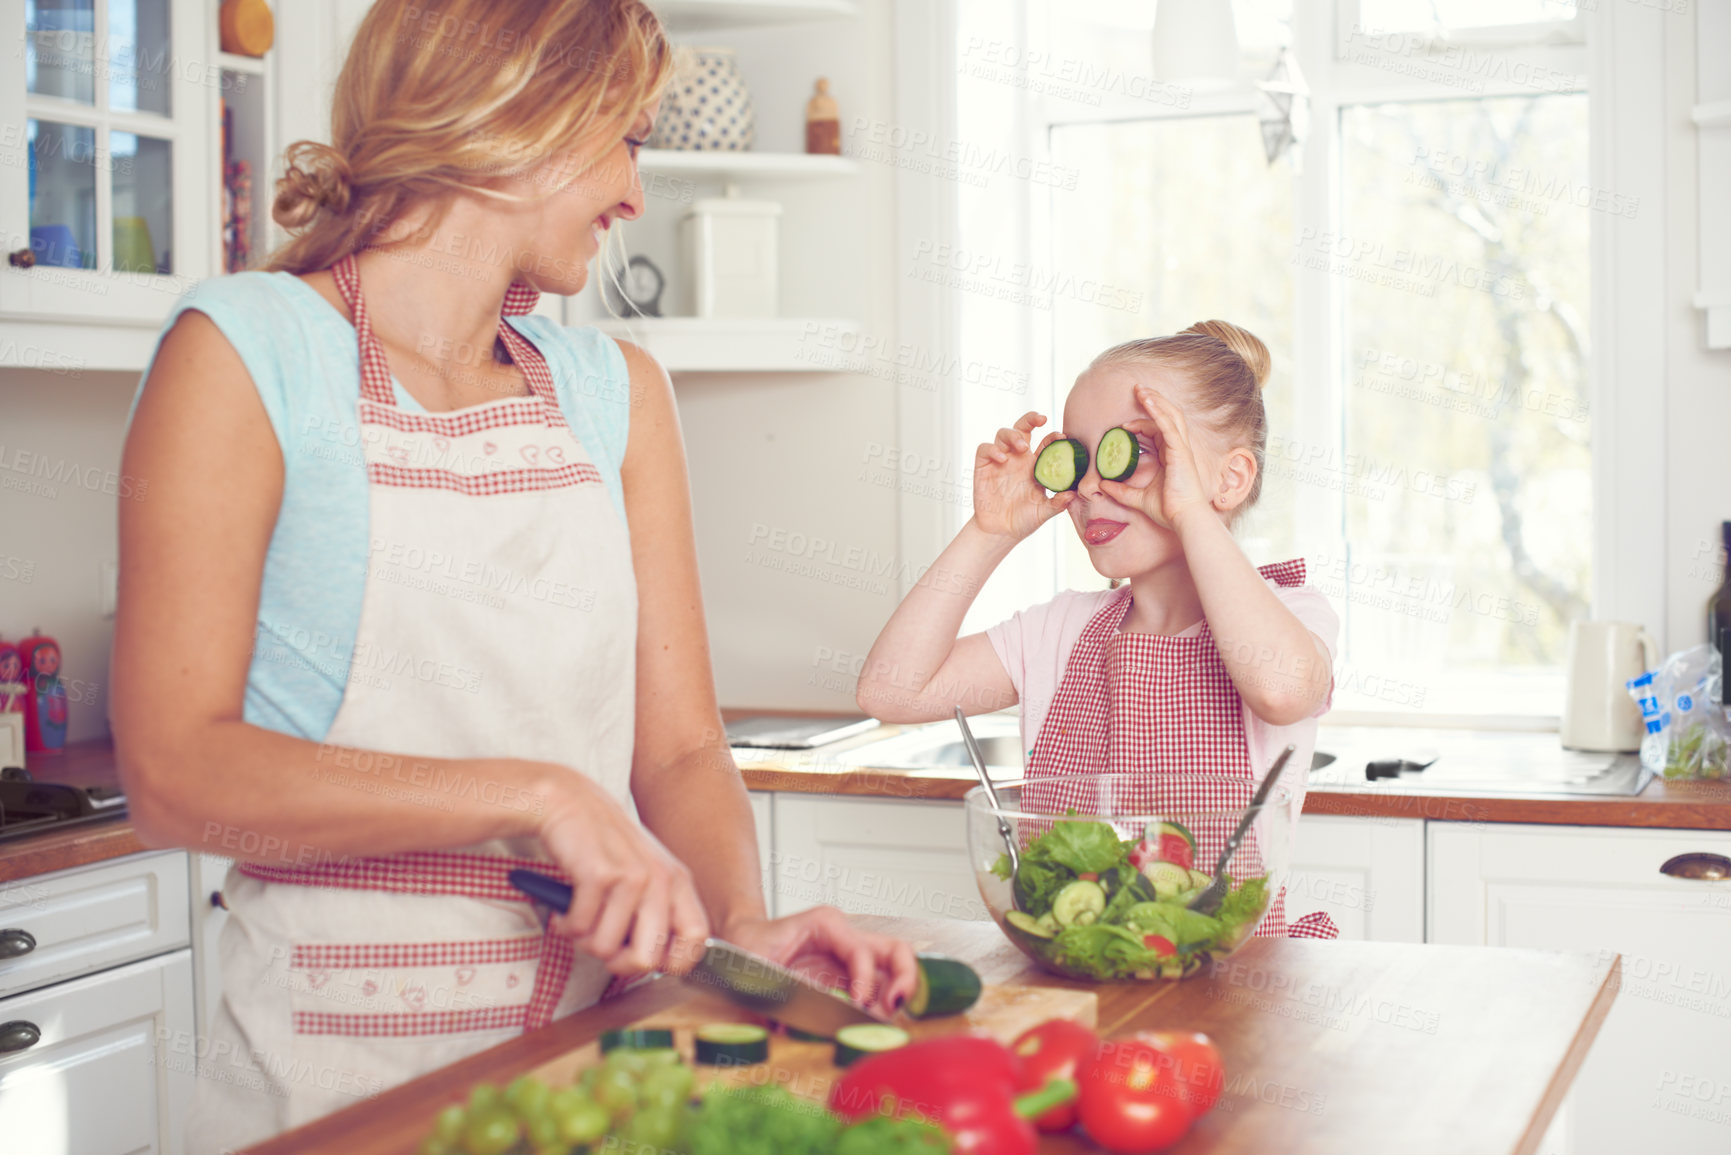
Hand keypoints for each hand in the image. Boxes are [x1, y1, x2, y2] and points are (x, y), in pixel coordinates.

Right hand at [537, 771, 710, 976]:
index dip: (674, 962)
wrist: (569, 801)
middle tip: (602, 947)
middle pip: (648, 959)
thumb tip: (658, 962)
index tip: (647, 960)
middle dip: (618, 964)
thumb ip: (659, 910)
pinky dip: (566, 926)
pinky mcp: (599, 875)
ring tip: (580, 919)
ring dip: (585, 941)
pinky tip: (564, 911)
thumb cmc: (605, 845)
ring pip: (606, 949)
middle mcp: (661, 880)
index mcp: (679, 882)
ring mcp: (632, 876)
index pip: (697, 939)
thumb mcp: (646, 873)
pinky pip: (579, 929)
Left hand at [720, 906, 920, 1016]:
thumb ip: (773, 987)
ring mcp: (849, 959)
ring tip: (883, 1025)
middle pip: (896, 951)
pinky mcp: (846, 979)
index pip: (862, 952)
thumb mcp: (755, 962)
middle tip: (893, 1008)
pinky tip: (868, 1028)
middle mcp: (845, 939)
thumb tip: (787, 1024)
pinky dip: (878, 1010)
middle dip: (904, 979)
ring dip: (895, 998)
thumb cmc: (745, 947)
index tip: (857, 1006)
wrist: (737, 944)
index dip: (865, 981)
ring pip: (892, 971)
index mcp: (826, 924)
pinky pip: (875, 991)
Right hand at [971, 411, 1077, 540]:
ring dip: (1013, 435)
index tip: (1062, 437)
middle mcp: (1017, 459)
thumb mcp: (1044, 513)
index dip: (1052, 436)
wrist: (1000, 532)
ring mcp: (1000, 461)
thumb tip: (1073, 494)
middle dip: (1030, 419)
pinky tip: (1002, 459)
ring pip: (1003, 434)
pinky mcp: (983, 467)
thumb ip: (1057, 503)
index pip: (1044, 443)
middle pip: (1022, 429)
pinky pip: (985, 449)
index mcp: (1035, 466)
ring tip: (1022, 446)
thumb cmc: (1024, 521)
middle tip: (1041, 419)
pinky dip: (993, 449)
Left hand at [1098, 387, 1212, 531]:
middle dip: (1153, 401)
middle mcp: (1177, 449)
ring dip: (1155, 401)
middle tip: (1137, 389)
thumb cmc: (1167, 510)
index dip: (1141, 424)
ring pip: (1169, 416)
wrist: (1182, 518)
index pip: (1157, 431)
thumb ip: (1121, 491)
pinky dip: (1158, 411)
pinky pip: (1168, 425)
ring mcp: (1180, 448)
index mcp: (1170, 456)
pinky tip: (1147, 401)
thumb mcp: (1137, 499)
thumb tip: (1102, 486)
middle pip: (1167, 417)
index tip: (1123, 427)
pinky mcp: (1180, 450)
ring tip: (1141, 389)